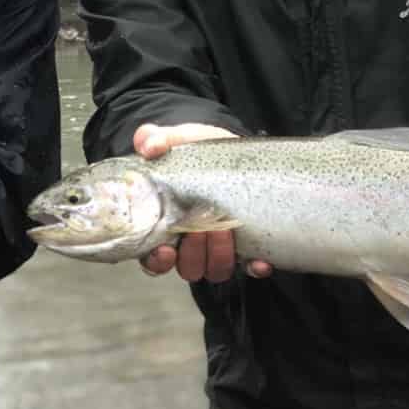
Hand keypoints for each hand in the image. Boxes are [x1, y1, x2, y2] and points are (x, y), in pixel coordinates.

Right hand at [131, 123, 272, 283]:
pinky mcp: (246, 248)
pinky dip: (254, 267)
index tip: (166, 249)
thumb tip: (148, 147)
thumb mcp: (180, 140)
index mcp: (165, 225)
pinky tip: (260, 260)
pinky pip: (249, 268)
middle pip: (186, 267)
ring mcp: (218, 248)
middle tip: (202, 228)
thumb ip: (159, 139)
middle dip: (194, 253)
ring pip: (214, 270)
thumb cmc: (200, 151)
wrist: (234, 152)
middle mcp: (190, 243)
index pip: (152, 258)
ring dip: (220, 256)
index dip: (157, 260)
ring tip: (226, 227)